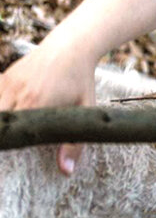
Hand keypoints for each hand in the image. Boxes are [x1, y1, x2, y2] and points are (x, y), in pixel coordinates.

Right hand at [0, 43, 95, 174]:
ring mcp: (8, 83)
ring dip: (0, 122)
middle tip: (8, 145)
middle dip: (1, 135)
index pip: (9, 132)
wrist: (72, 45)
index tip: (6, 157)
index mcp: (36, 104)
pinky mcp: (4, 77)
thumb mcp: (85, 109)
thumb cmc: (81, 79)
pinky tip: (5, 117)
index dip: (5, 144)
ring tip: (7, 133)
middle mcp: (17, 94)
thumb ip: (75, 143)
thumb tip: (66, 172)